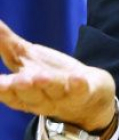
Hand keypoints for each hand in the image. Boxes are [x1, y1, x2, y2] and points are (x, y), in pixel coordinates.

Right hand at [0, 20, 115, 131]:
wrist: (89, 96)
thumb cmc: (48, 75)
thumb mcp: (25, 58)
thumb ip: (5, 42)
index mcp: (23, 90)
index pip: (8, 91)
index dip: (1, 89)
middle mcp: (41, 97)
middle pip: (28, 94)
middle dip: (20, 88)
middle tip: (12, 81)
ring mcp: (64, 96)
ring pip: (53, 91)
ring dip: (46, 85)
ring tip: (40, 77)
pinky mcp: (85, 92)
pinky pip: (82, 90)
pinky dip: (78, 85)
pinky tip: (77, 78)